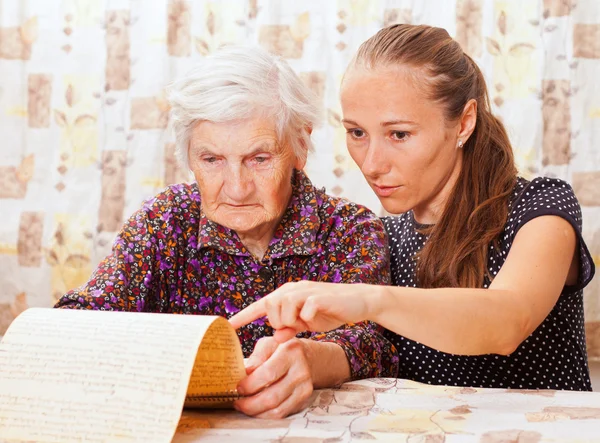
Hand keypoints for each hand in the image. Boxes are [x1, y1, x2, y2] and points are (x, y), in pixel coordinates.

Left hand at [229, 281, 377, 342]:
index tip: (227, 327)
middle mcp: (292, 289)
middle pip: (269, 307)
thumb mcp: (306, 323)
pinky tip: (317, 317)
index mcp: (286, 294)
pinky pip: (303, 311)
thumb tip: (276, 337)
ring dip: (293, 321)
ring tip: (306, 321)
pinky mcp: (317, 296)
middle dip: (279, 322)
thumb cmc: (329, 311)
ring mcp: (305, 290)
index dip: (243, 316)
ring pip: (283, 309)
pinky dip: (308, 319)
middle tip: (295, 325)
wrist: (357, 302)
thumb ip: (290, 328)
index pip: (260, 305)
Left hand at [233, 337, 313, 418]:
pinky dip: (266, 415)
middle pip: (272, 397)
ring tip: (245, 407)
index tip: (238, 388)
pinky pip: (282, 414)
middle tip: (238, 403)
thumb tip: (246, 374)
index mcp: (290, 352)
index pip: (268, 374)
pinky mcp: (304, 400)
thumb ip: (257, 357)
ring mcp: (304, 388)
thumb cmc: (283, 350)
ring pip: (277, 410)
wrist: (308, 358)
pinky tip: (257, 409)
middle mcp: (300, 371)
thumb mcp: (269, 344)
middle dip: (250, 404)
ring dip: (257, 412)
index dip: (250, 385)